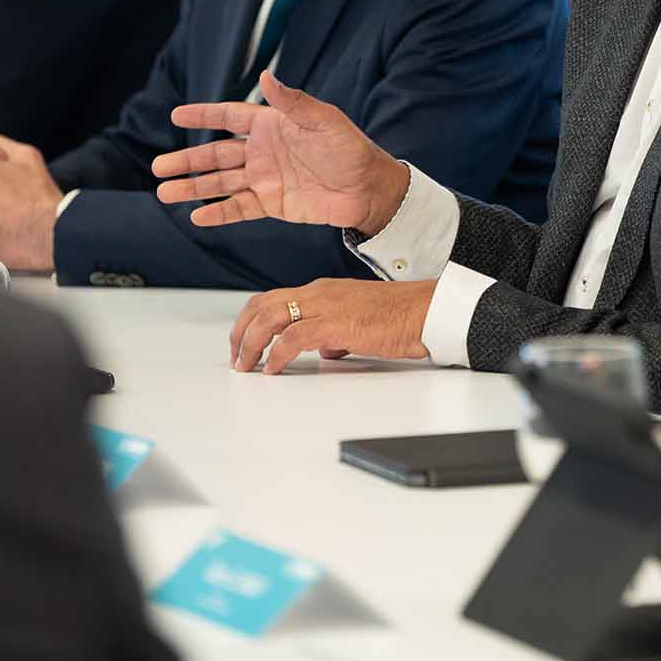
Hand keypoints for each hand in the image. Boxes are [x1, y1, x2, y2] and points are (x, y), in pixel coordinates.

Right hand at [155, 71, 407, 235]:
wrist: (369, 189)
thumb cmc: (351, 150)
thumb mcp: (324, 121)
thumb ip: (292, 102)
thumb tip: (265, 77)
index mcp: (273, 125)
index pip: (229, 117)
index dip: (204, 115)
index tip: (176, 114)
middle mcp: (264, 151)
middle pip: (216, 155)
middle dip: (186, 160)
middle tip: (158, 167)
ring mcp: (266, 178)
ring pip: (221, 183)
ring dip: (193, 187)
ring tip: (164, 192)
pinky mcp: (273, 204)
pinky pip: (239, 208)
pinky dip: (218, 212)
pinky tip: (197, 216)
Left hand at [229, 277, 434, 372]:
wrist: (425, 312)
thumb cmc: (401, 317)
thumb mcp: (360, 322)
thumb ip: (336, 334)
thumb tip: (323, 351)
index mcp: (323, 291)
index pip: (273, 298)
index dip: (250, 320)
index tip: (243, 341)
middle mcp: (319, 293)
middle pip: (262, 305)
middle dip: (241, 332)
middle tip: (236, 358)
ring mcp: (325, 306)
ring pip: (270, 318)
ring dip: (251, 343)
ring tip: (246, 364)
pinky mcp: (335, 324)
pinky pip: (293, 338)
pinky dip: (276, 355)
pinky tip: (273, 369)